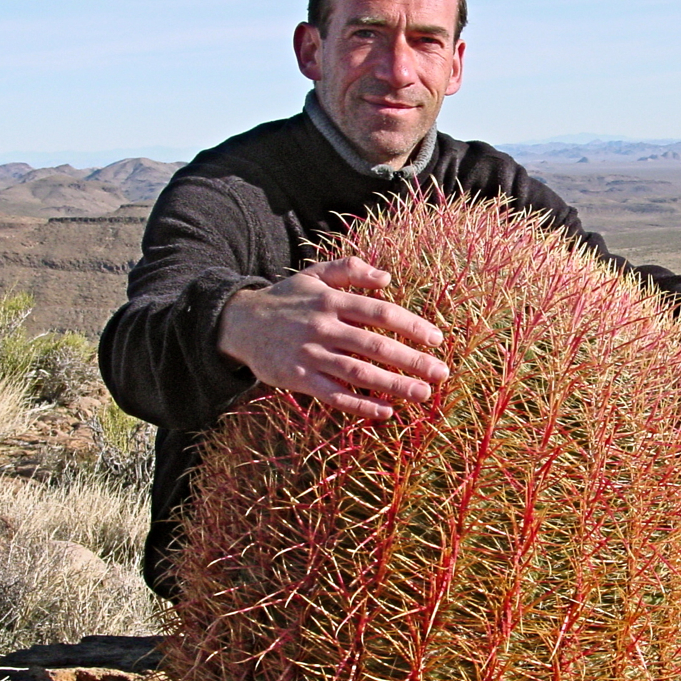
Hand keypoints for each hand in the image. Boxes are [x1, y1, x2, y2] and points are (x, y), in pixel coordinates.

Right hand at [217, 256, 447, 419]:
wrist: (239, 323)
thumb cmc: (287, 299)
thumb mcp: (315, 274)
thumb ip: (350, 269)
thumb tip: (386, 277)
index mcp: (331, 300)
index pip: (380, 312)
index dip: (410, 325)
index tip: (436, 338)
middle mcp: (323, 327)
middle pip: (375, 345)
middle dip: (412, 360)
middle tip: (442, 372)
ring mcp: (310, 355)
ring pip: (358, 373)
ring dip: (394, 385)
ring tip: (423, 394)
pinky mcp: (298, 379)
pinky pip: (334, 396)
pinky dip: (361, 405)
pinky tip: (386, 411)